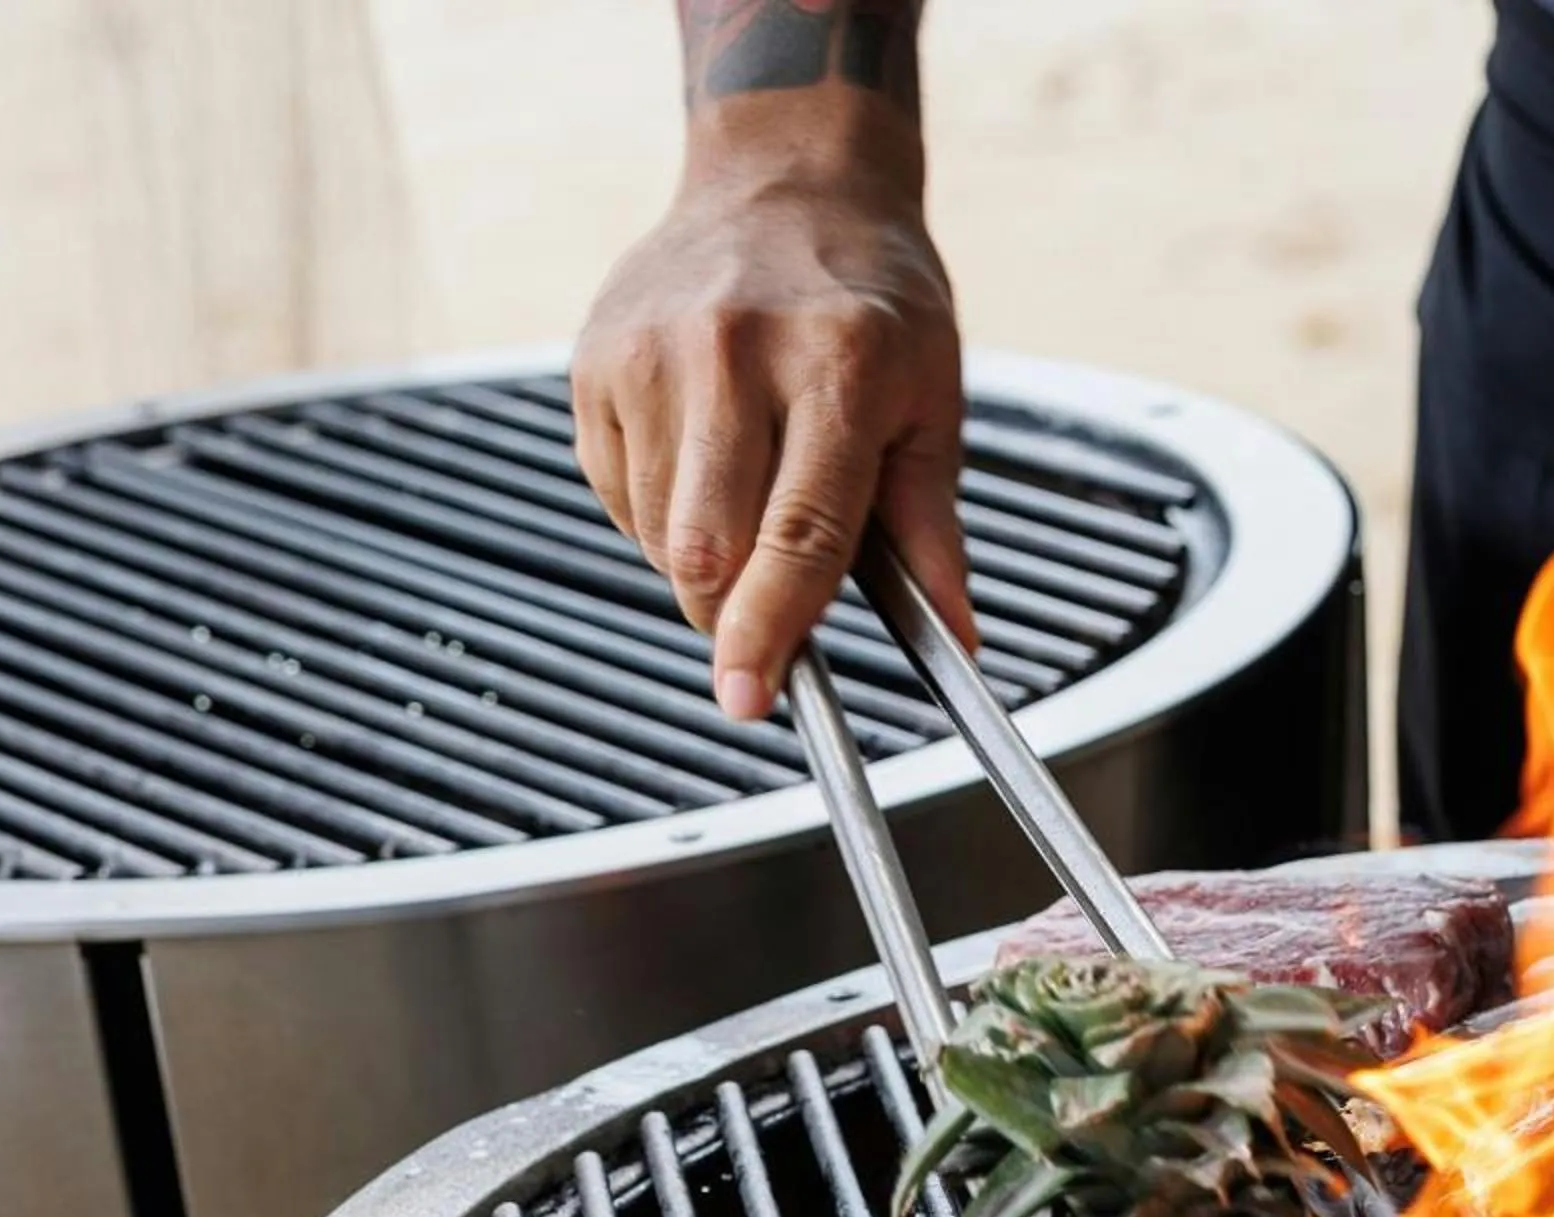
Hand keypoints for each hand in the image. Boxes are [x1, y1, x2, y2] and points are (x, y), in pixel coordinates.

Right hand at [572, 163, 971, 721]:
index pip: (798, 533)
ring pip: (658, 532)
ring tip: (749, 494)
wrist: (787, 180)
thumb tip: (958, 641)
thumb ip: (932, 529)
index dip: (771, 629)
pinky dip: (660, 511)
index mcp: (839, 368)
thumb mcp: (932, 400)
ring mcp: (652, 352)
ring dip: (701, 562)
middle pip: (707, 549)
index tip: (750, 698)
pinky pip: (618, 491)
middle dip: (731, 615)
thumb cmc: (875, 302)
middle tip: (766, 611)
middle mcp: (735, 353)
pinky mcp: (594, 358)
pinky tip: (702, 457)